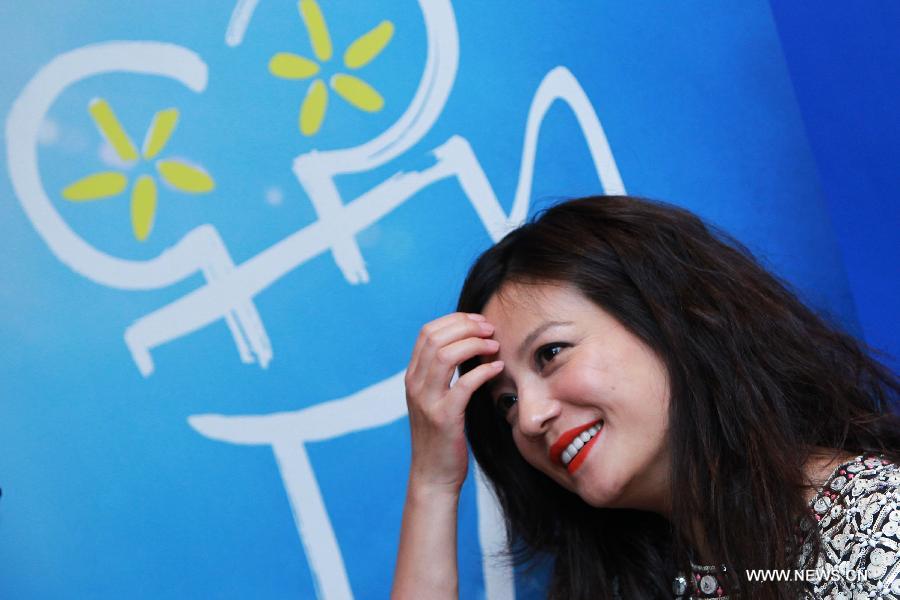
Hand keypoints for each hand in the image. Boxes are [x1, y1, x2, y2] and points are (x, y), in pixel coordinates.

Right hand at [403, 312, 502, 493]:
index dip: (455, 321)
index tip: (479, 322)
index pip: (428, 332)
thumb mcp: (435, 399)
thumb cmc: (441, 436)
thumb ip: (443, 374)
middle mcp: (415, 385)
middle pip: (436, 338)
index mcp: (412, 376)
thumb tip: (469, 345)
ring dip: (474, 344)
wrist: (433, 475)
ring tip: (494, 345)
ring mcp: (427, 401)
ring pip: (445, 355)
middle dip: (466, 327)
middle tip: (490, 330)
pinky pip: (464, 384)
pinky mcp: (444, 418)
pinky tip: (497, 368)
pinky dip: (483, 370)